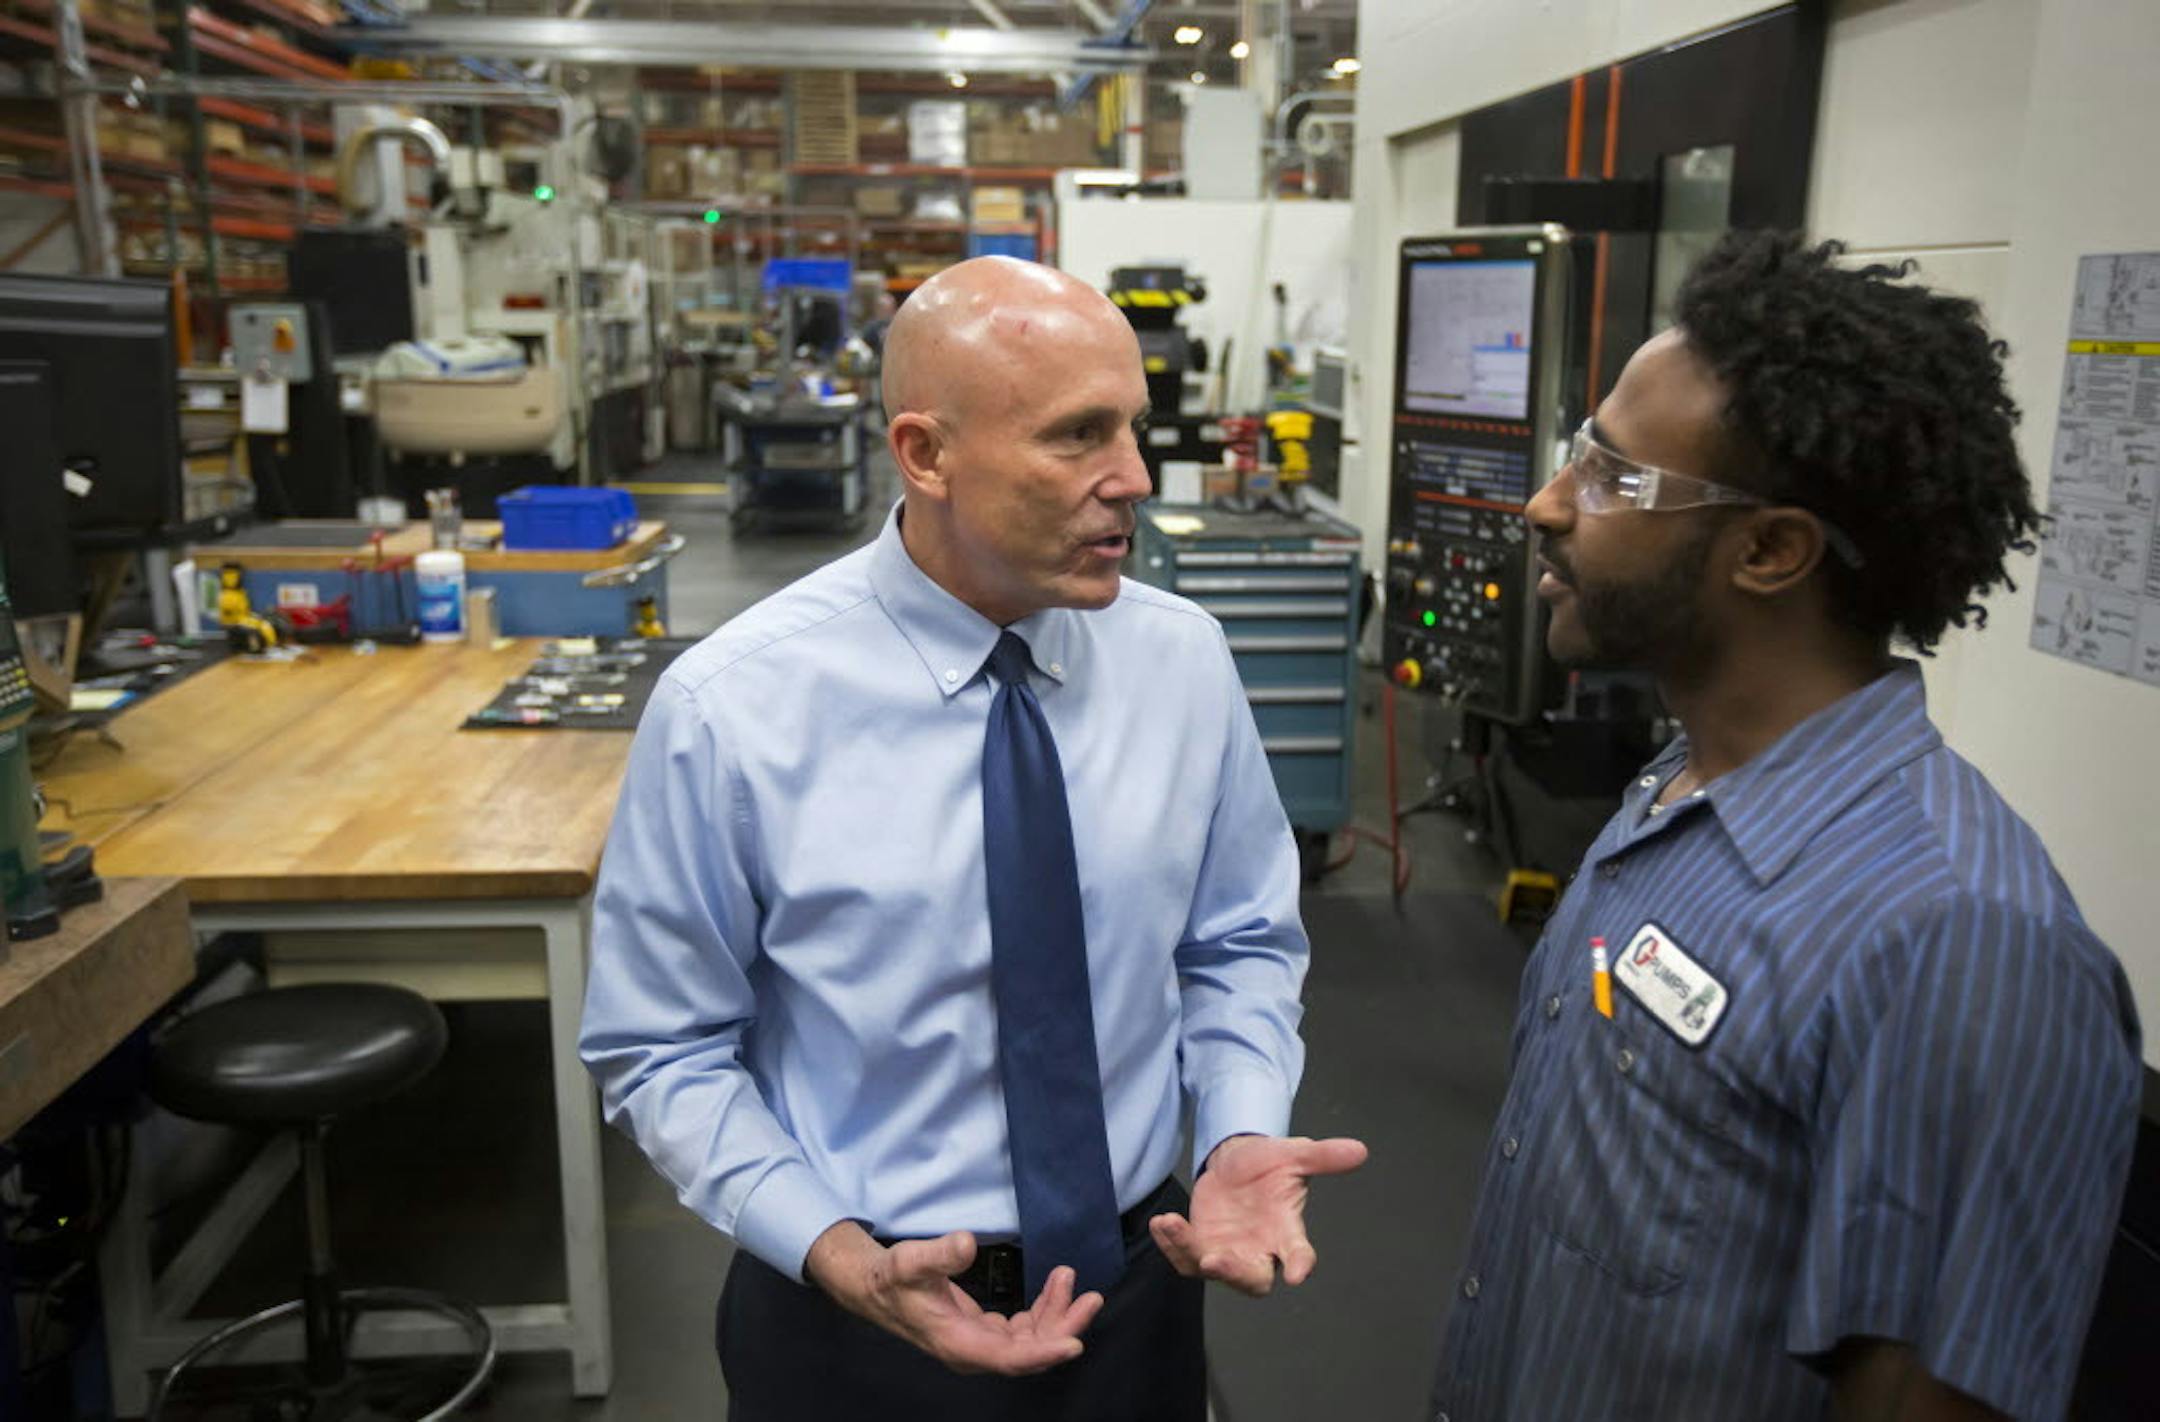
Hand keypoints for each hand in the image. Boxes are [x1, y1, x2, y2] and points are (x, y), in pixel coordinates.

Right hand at [804, 1221, 1103, 1375]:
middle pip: (1029, 1352)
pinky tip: (1055, 1288)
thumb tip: (967, 1243)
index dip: (1043, 1352)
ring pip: (1031, 1342)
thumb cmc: (892, 1278)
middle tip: (1090, 1298)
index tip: (1074, 1343)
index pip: (1009, 1357)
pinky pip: (1024, 1330)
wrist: (877, 1289)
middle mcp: (973, 1351)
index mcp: (958, 1344)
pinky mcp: (985, 1333)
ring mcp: (981, 1344)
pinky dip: (1044, 1311)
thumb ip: (939, 1254)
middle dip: (1063, 1328)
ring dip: (1057, 1316)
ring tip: (1071, 1281)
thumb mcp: (910, 1261)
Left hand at [1148, 1134, 1368, 1296]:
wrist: (1236, 1160)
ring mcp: (1228, 1251)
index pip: (1299, 1253)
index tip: (1297, 1273)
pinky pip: (1185, 1258)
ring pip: (1210, 1270)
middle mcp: (1258, 1250)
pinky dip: (1171, 1244)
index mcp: (1286, 1231)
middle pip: (1252, 1280)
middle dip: (1233, 1274)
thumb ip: (1322, 1156)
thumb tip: (1359, 1150)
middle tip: (1214, 1260)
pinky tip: (1161, 1223)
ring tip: (1173, 1225)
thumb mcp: (1294, 1153)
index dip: (1299, 1263)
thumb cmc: (1270, 1162)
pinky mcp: (1201, 1246)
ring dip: (1189, 1253)